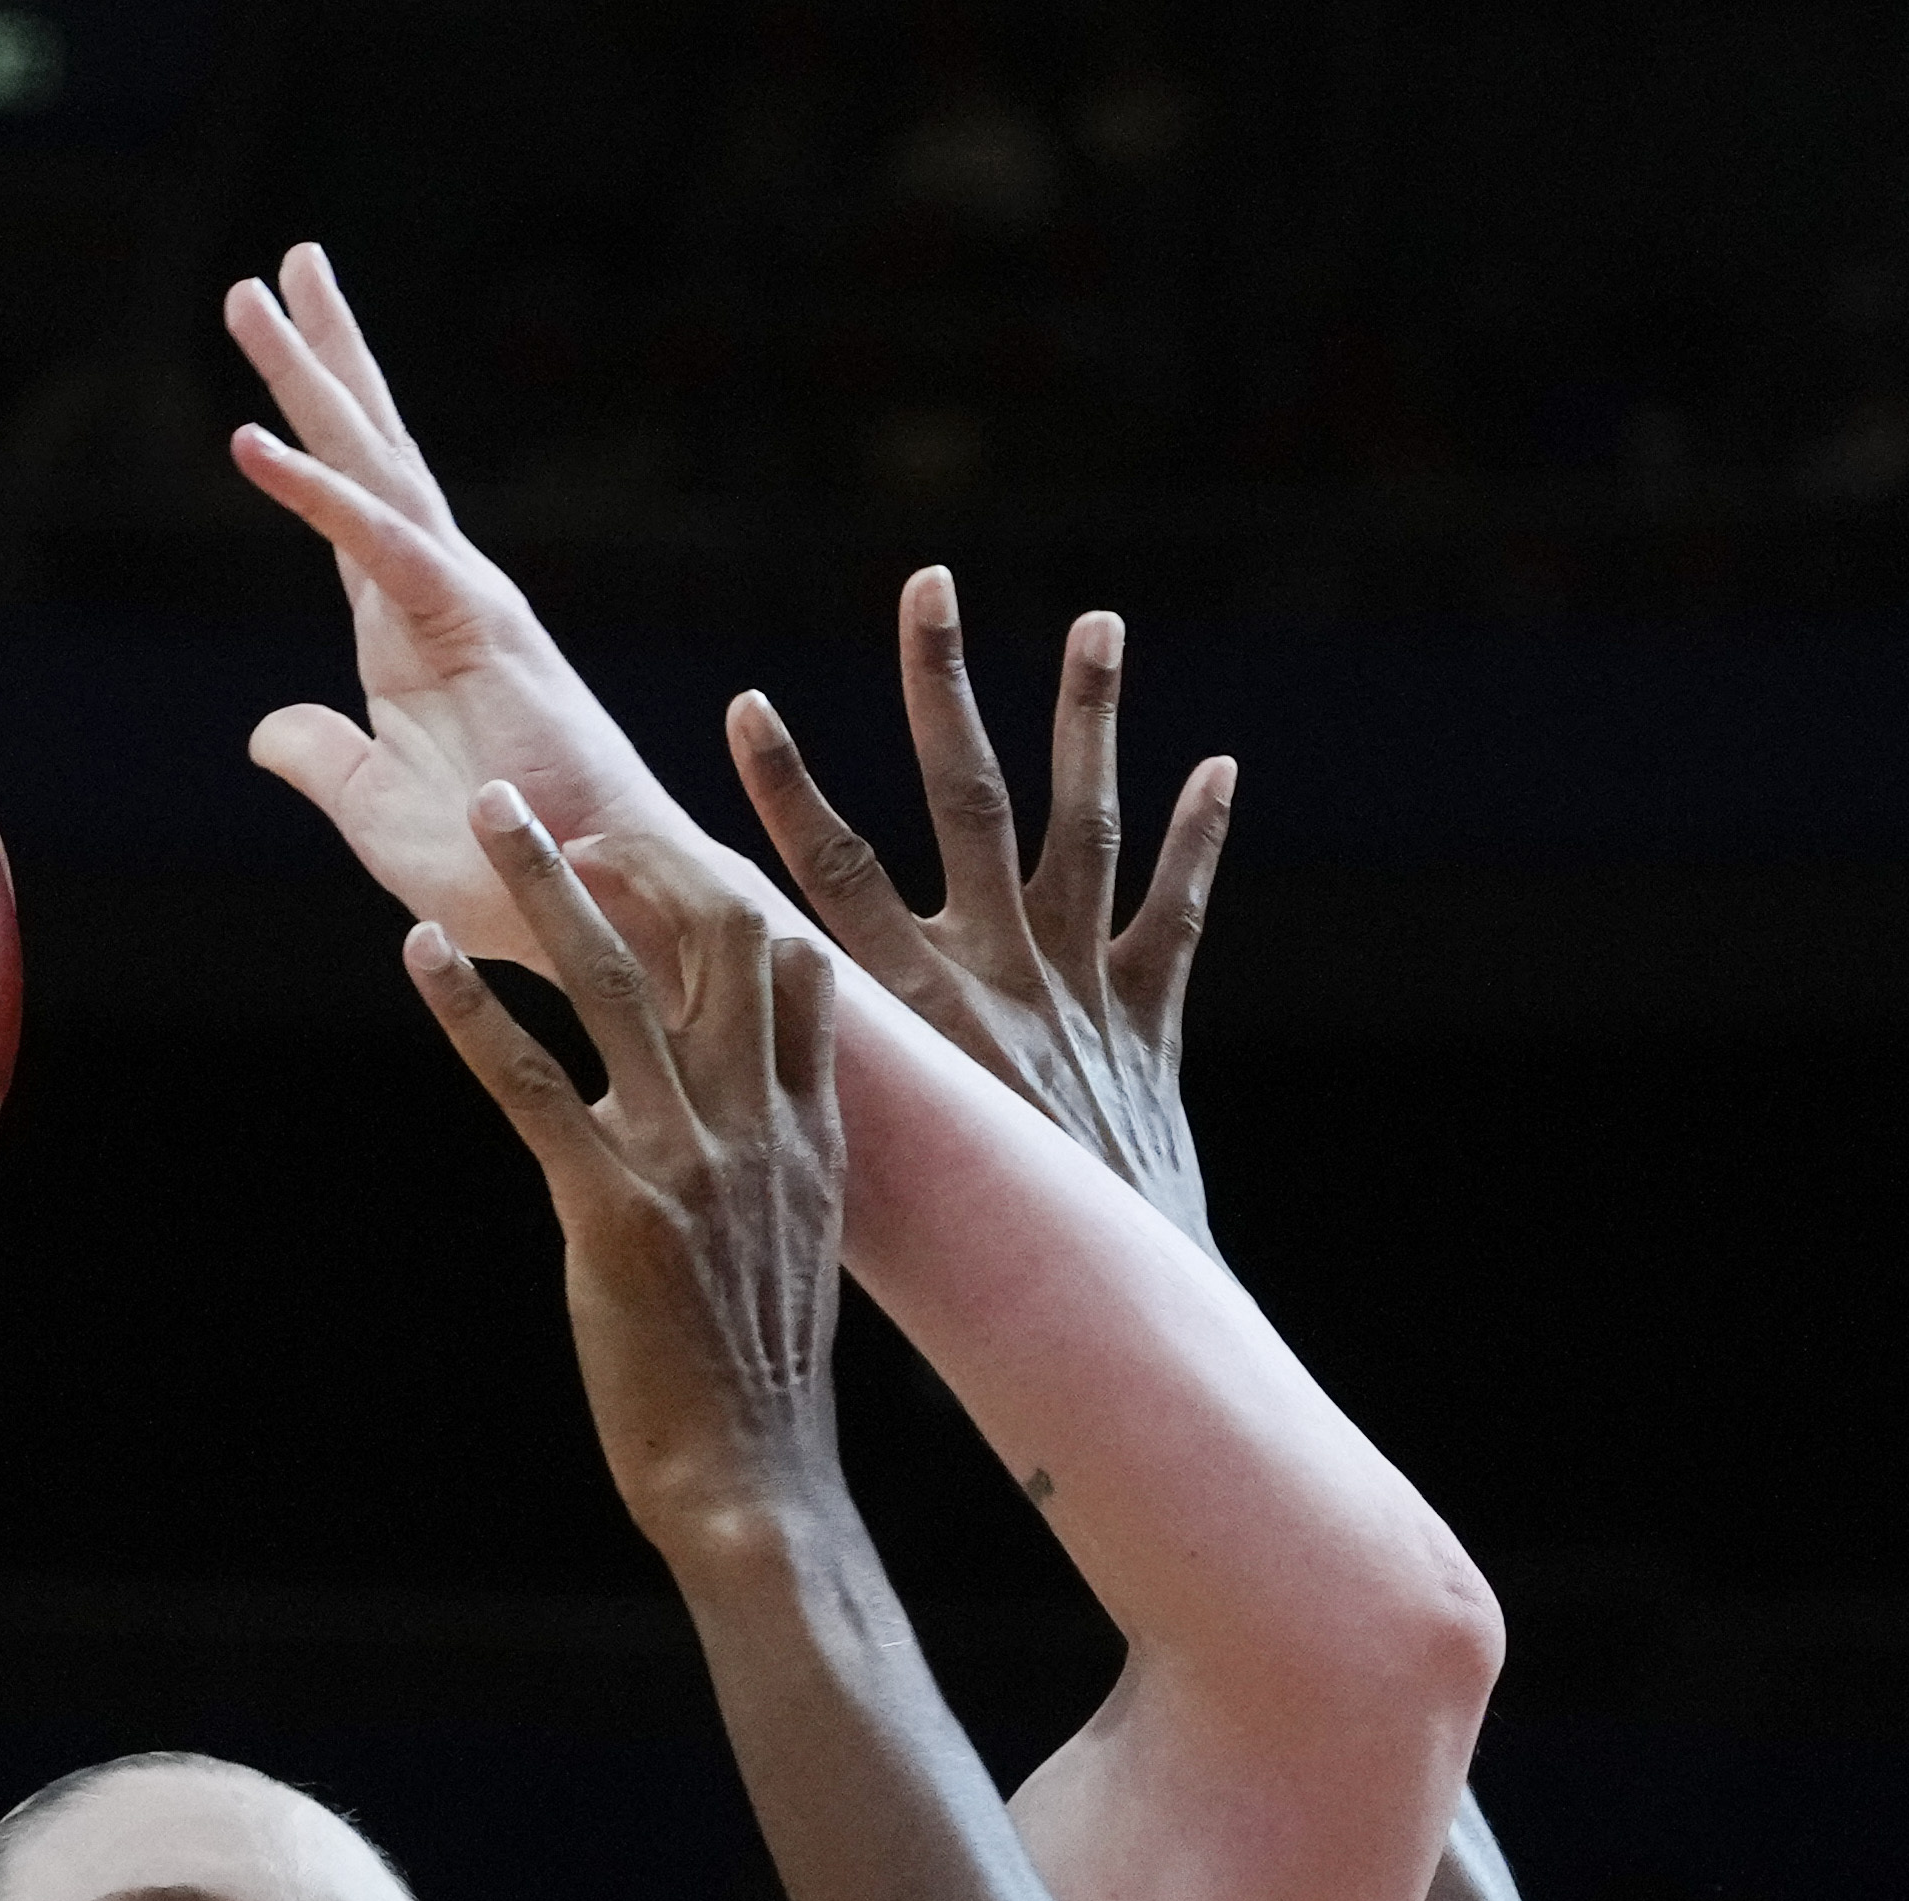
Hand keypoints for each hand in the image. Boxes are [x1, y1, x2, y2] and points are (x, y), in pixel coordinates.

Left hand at [226, 244, 710, 962]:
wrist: (600, 915)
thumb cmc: (506, 870)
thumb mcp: (378, 816)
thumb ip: (324, 760)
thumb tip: (269, 728)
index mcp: (412, 636)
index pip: (351, 512)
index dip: (308, 437)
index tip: (260, 371)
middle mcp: (440, 599)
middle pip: (371, 455)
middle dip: (321, 359)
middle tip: (275, 270)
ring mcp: (464, 606)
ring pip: (376, 468)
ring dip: (315, 378)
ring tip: (263, 288)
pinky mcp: (476, 634)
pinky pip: (381, 545)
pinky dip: (318, 492)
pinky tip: (251, 440)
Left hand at [398, 789, 848, 1574]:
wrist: (757, 1480)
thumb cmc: (763, 1383)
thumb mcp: (799, 1249)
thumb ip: (773, 1162)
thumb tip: (729, 1120)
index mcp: (810, 1131)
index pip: (789, 966)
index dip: (719, 888)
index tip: (651, 848)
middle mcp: (756, 1125)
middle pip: (709, 937)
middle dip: (631, 852)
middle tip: (550, 803)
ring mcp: (688, 1160)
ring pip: (614, 982)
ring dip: (543, 885)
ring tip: (489, 816)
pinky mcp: (613, 1209)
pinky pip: (531, 1080)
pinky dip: (470, 1007)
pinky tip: (421, 952)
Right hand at [731, 575, 1230, 1249]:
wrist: (1090, 1309)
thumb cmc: (953, 1263)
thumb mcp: (854, 1169)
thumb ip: (791, 1088)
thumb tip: (685, 1048)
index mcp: (915, 1014)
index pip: (832, 876)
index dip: (784, 792)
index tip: (744, 705)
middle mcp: (998, 977)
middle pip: (966, 801)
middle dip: (943, 686)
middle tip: (932, 583)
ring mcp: (1078, 988)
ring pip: (1085, 827)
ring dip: (1091, 719)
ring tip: (1099, 622)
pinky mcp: (1143, 1021)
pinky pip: (1175, 915)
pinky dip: (1200, 840)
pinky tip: (1223, 765)